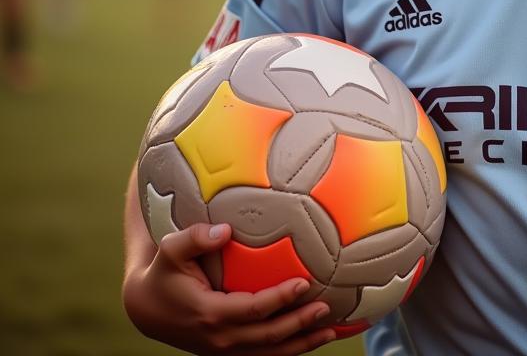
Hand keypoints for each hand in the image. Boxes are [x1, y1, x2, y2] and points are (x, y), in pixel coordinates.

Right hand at [122, 222, 338, 354]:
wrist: (146, 308)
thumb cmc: (164, 272)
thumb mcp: (171, 249)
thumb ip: (196, 237)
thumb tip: (225, 231)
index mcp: (210, 314)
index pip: (253, 310)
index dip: (280, 299)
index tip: (304, 284)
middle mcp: (219, 338)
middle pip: (268, 337)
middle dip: (300, 325)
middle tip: (326, 308)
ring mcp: (223, 349)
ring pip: (269, 354)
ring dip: (301, 344)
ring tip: (331, 332)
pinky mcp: (228, 351)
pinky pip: (263, 355)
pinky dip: (289, 350)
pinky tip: (311, 339)